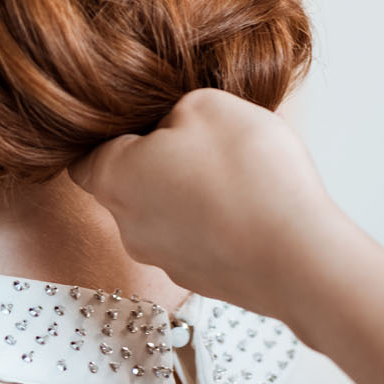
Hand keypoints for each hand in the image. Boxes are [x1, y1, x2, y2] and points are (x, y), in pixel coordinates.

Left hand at [69, 88, 349, 319]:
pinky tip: (251, 204)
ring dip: (190, 190)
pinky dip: (216, 219)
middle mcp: (128, 226)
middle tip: (200, 137)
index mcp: (114, 178)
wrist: (301, 259)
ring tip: (235, 171)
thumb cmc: (249, 176)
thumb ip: (173, 108)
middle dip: (156, 159)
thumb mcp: (207, 103)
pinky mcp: (202, 279)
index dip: (108, 133)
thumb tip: (170, 127)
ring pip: (164, 212)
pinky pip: (198, 237)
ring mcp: (165, 260)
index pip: (82, 156)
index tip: (140, 117)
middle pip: (127, 183)